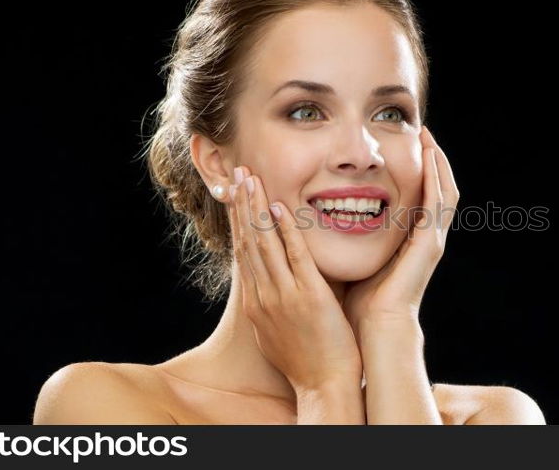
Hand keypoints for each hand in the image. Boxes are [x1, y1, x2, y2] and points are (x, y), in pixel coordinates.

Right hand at [228, 166, 362, 391]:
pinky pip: (294, 255)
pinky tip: (278, 207)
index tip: (234, 195)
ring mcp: (283, 295)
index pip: (242, 252)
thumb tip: (266, 283)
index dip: (237, 220)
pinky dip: (285, 230)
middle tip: (237, 173)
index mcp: (255, 303)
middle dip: (241, 205)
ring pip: (264, 243)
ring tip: (250, 178)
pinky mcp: (307, 296)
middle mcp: (262, 295)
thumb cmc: (305, 360)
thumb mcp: (274, 331)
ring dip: (256, 207)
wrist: (323, 385)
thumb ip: (270, 303)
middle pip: (247, 241)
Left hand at [343, 125, 459, 331]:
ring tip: (427, 136)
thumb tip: (316, 215)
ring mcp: (432, 240)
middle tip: (421, 130)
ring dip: (438, 161)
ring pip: (445, 190)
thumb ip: (345, 238)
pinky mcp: (430, 244)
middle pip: (438, 188)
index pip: (420, 196)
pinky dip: (436, 177)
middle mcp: (425, 237)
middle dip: (431, 159)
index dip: (416, 169)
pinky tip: (429, 156)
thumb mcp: (352, 259)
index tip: (401, 143)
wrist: (374, 329)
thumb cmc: (358, 301)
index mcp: (409, 241)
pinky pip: (439, 203)